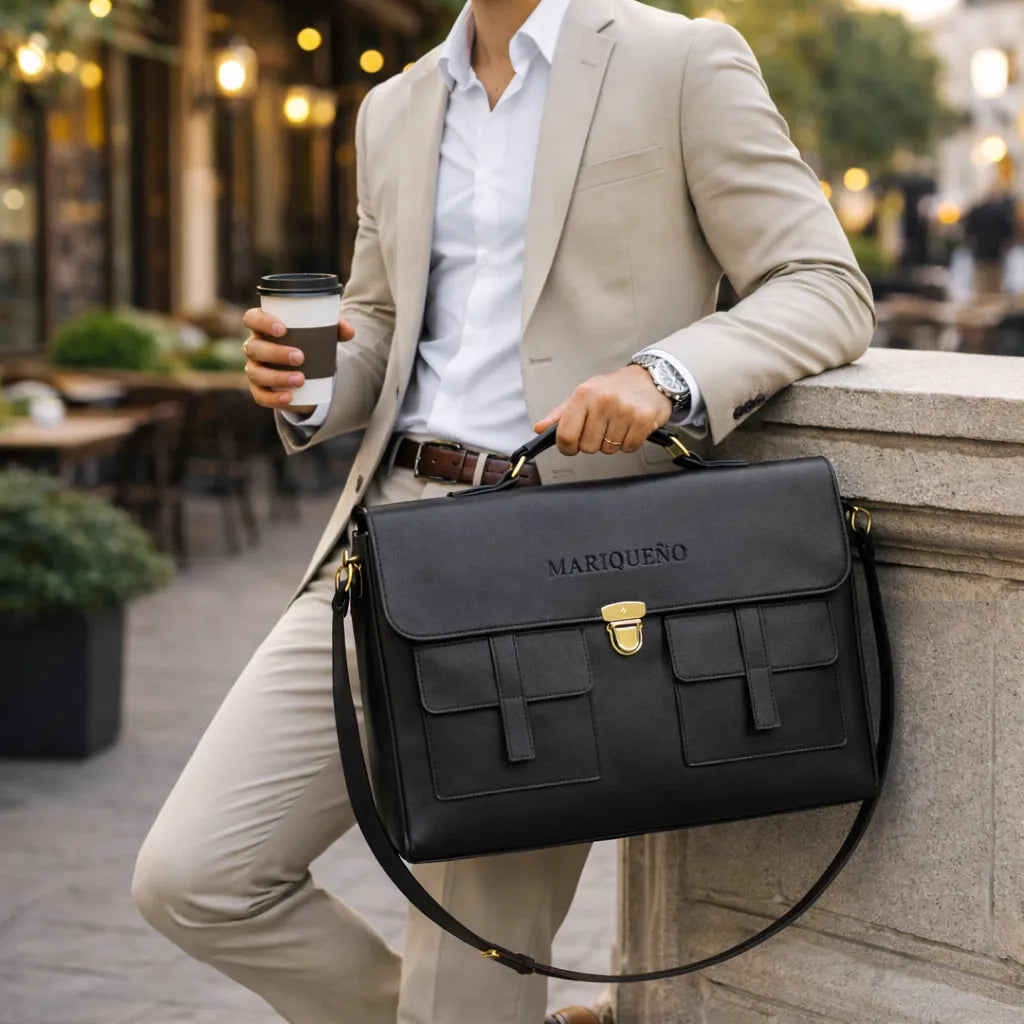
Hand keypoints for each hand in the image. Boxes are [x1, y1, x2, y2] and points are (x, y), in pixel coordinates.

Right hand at [240, 309, 354, 411]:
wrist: (306, 367)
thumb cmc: (308, 342)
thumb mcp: (322, 332)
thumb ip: (336, 328)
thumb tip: (349, 332)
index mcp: (263, 327)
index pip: (251, 318)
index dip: (262, 321)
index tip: (282, 329)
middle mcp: (254, 346)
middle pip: (254, 347)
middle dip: (276, 353)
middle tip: (300, 357)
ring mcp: (254, 368)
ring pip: (256, 373)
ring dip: (277, 377)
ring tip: (301, 379)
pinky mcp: (260, 389)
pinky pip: (260, 396)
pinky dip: (273, 398)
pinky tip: (289, 398)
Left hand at [534, 365, 672, 455]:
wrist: (648, 379)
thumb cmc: (613, 389)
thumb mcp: (583, 395)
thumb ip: (560, 414)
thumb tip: (539, 428)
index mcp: (583, 395)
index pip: (565, 435)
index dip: (567, 447)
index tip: (573, 445)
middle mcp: (602, 401)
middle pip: (587, 447)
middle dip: (594, 442)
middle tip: (603, 427)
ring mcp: (624, 410)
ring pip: (608, 449)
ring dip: (613, 442)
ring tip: (618, 424)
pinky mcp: (643, 419)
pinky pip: (628, 448)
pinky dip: (629, 442)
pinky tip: (630, 427)